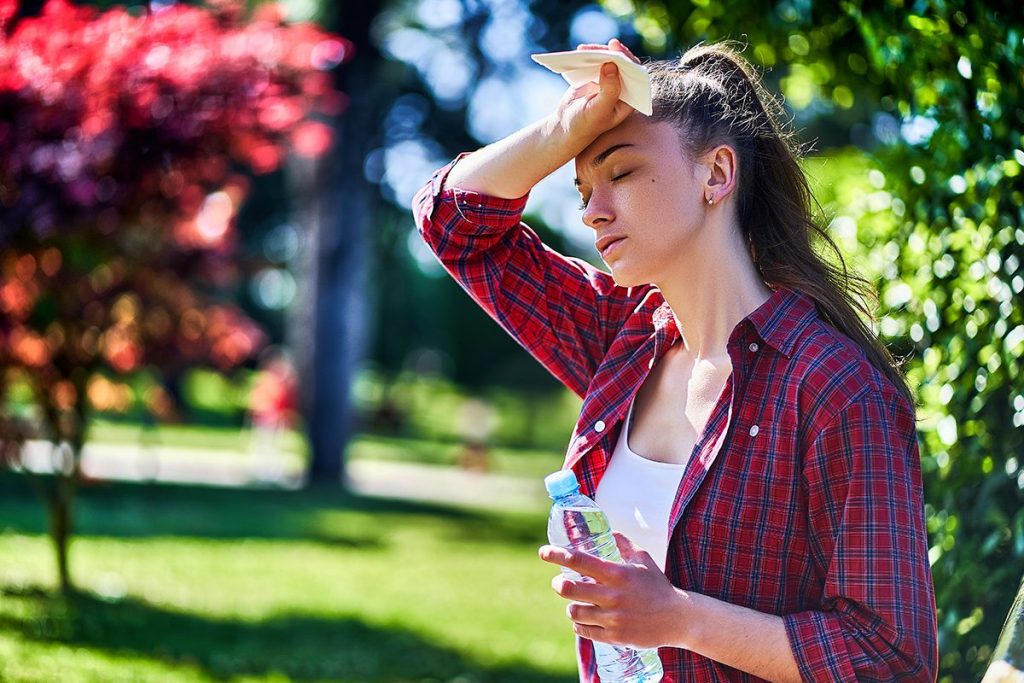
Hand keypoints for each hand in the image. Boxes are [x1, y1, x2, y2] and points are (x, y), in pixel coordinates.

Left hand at [539, 531, 690, 648]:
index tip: (543, 552)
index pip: (579, 560)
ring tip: (574, 603)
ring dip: (570, 606)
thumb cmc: (658, 586)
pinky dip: (579, 624)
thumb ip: (624, 544)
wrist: (677, 618)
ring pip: (574, 612)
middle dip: (558, 585)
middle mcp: (612, 596)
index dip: (557, 555)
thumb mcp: (643, 559)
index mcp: (617, 573)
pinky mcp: (614, 637)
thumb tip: (610, 531)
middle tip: (558, 583)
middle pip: (569, 589)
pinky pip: (584, 631)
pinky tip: (582, 619)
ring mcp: (612, 618)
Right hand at [545, 38, 642, 146]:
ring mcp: (610, 80)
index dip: (629, 60)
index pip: (635, 74)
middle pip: (623, 63)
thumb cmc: (585, 124)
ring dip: (599, 52)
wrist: (567, 127)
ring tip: (584, 49)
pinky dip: (590, 55)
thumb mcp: (598, 111)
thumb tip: (612, 65)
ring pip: (610, 59)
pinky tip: (581, 51)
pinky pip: (597, 61)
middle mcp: (623, 87)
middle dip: (614, 52)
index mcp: (631, 98)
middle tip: (606, 44)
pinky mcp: (597, 76)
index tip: (618, 50)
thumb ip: (609, 91)